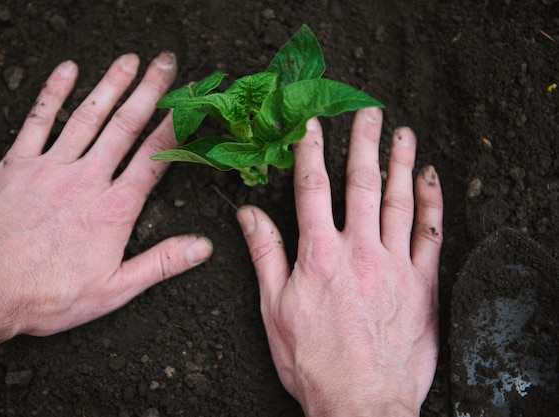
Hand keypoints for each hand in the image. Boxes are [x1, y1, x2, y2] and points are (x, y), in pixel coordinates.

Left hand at [0, 53, 212, 380]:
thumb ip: (162, 264)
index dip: (175, 126)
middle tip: (166, 63)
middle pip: (125, 126)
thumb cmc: (49, 295)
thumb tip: (204, 248)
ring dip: (110, 85)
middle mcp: (87, 179)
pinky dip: (52, 93)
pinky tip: (67, 70)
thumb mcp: (114, 290)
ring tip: (130, 60)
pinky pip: (37, 120)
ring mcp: (51, 167)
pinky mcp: (17, 164)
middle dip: (149, 91)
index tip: (190, 102)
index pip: (154, 157)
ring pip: (87, 116)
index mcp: (114, 208)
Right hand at [237, 109, 442, 416]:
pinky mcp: (421, 283)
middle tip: (368, 112)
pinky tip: (430, 179)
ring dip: (399, 162)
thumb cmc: (313, 360)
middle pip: (360, 184)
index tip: (312, 124)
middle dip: (363, 143)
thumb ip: (264, 254)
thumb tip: (247, 214)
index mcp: (318, 255)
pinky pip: (430, 234)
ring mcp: (394, 264)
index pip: (312, 189)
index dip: (310, 151)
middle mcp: (358, 250)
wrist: (360, 401)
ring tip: (402, 133)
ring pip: (398, 200)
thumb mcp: (274, 308)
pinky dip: (432, 203)